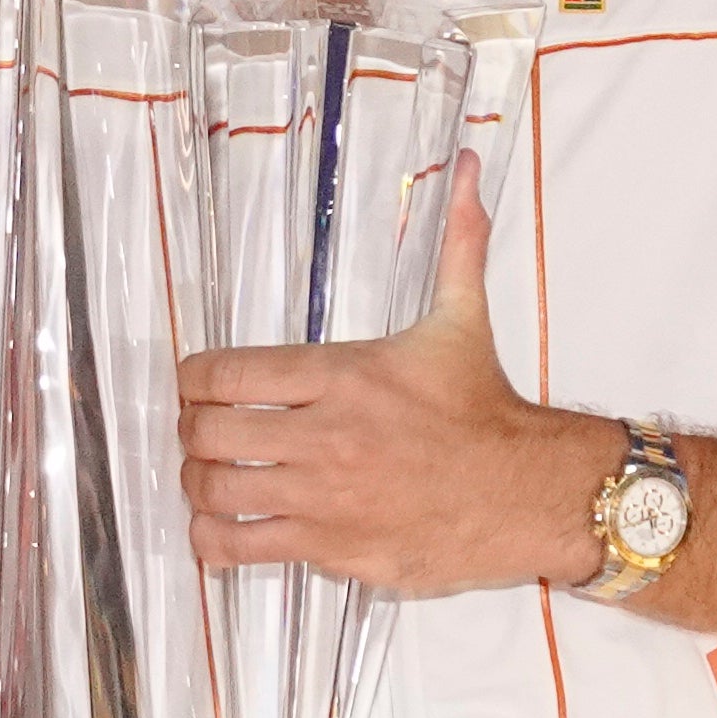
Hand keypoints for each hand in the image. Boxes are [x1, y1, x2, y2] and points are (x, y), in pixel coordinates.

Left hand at [177, 163, 609, 596]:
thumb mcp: (462, 319)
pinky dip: (217, 540)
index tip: (196, 385)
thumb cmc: (484, 409)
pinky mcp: (332, 548)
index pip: (225, 374)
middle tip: (199, 430)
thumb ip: (455, 244)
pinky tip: (220, 529)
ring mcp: (324, 498)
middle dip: (191, 429)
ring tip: (208, 476)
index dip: (192, 380)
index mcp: (341, 376)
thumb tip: (471, 168)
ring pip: (217, 491)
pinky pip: (243, 548)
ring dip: (198, 483)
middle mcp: (325, 437)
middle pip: (208, 433)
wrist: (525, 491)